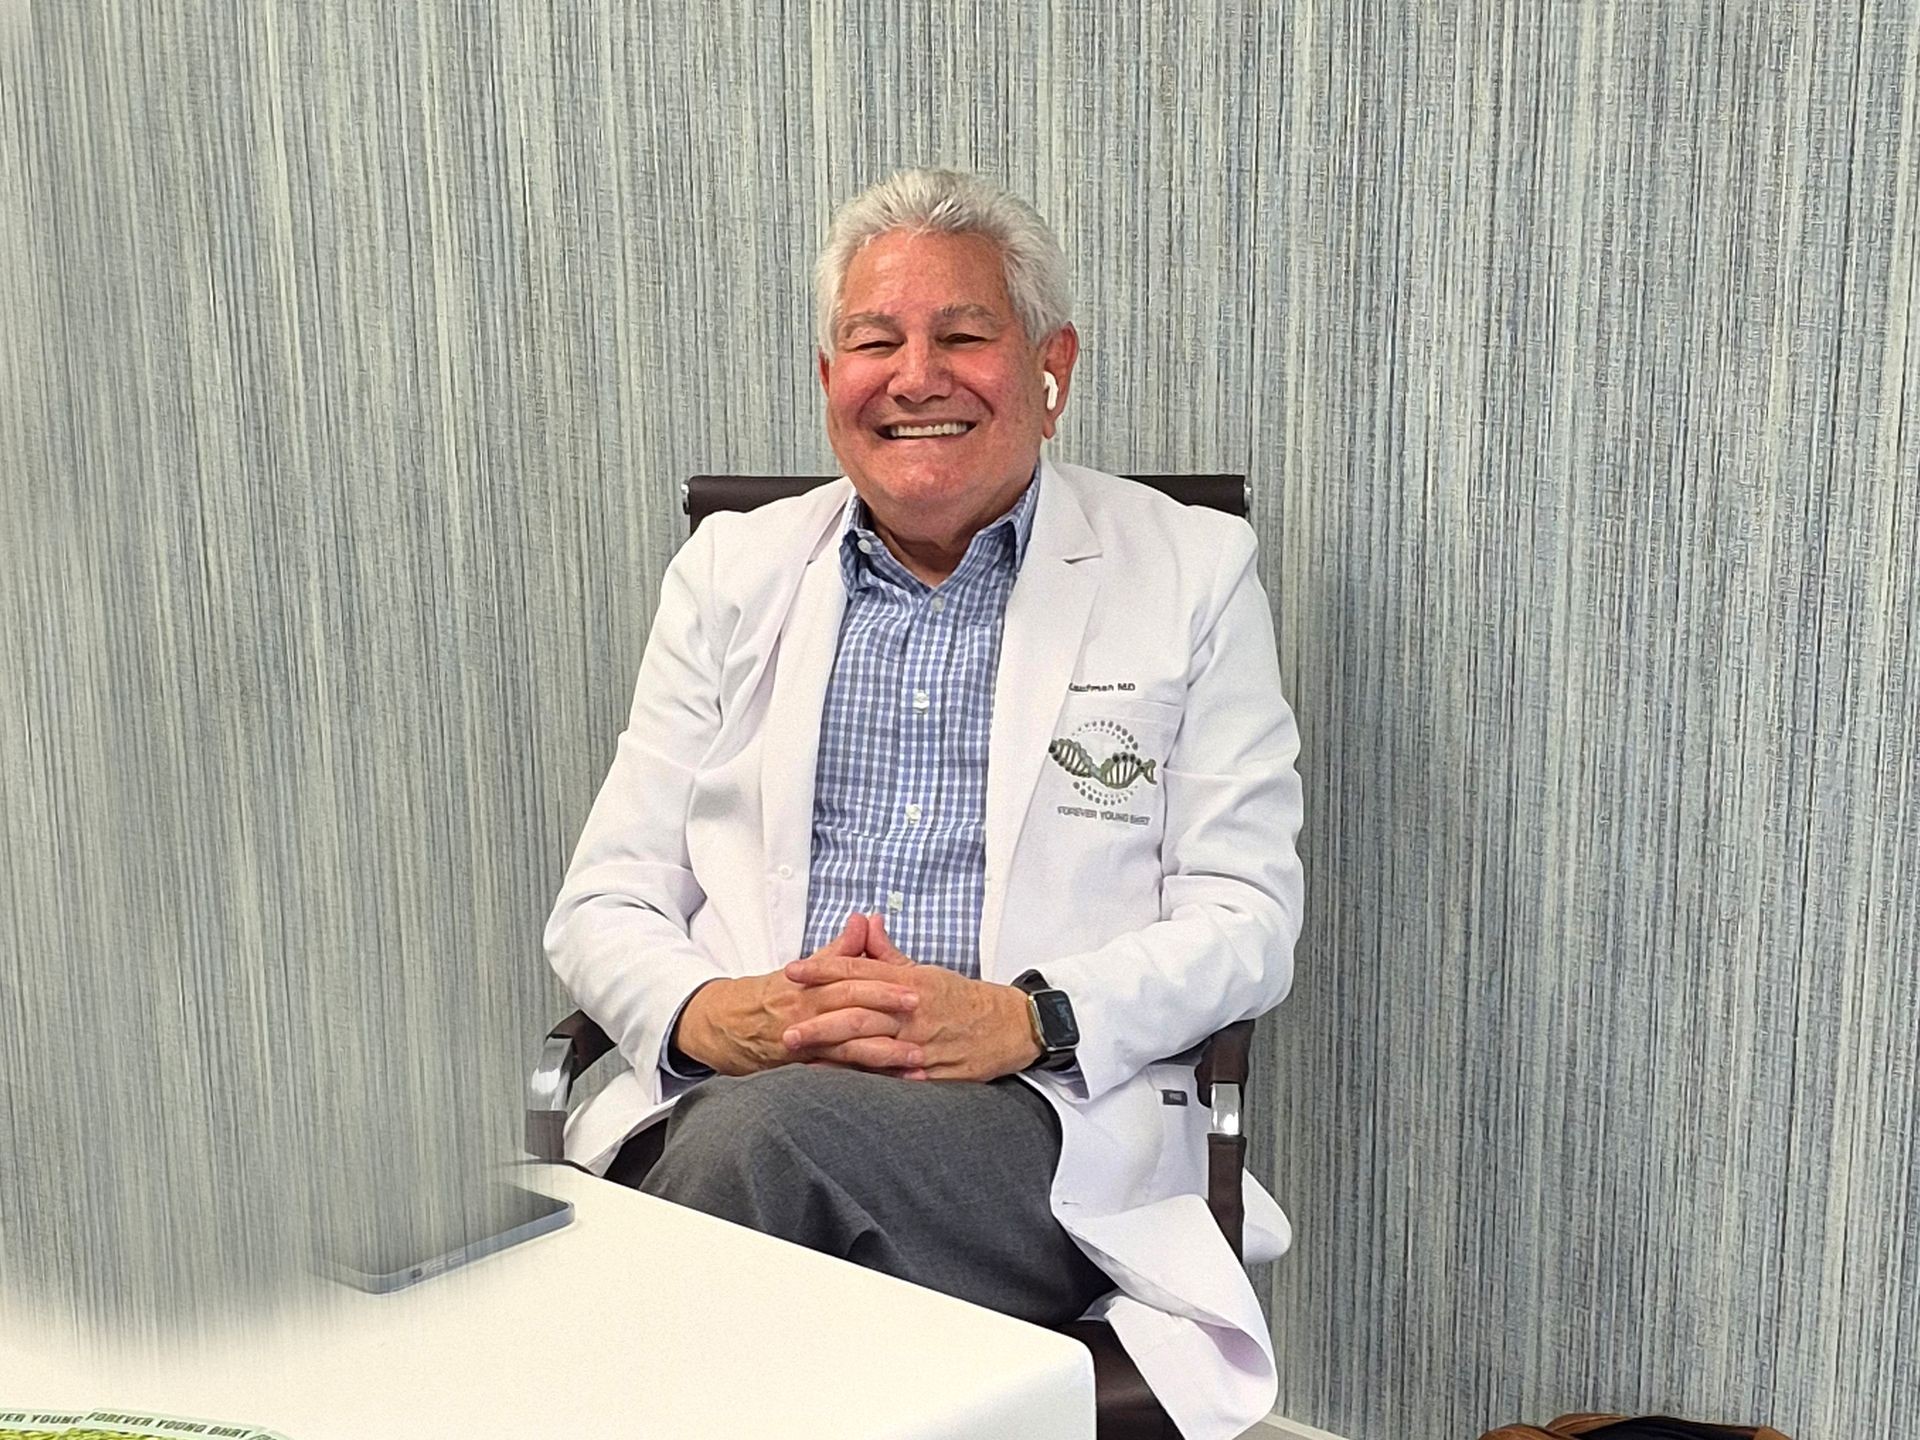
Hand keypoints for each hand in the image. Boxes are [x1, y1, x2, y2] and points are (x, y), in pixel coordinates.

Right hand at [674, 913, 923, 1075]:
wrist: (728, 1025)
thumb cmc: (776, 994)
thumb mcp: (806, 968)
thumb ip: (840, 948)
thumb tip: (865, 919)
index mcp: (810, 985)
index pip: (849, 980)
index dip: (882, 986)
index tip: (915, 989)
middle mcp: (807, 1013)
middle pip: (850, 1013)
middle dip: (888, 1016)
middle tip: (922, 1018)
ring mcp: (805, 1044)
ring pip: (847, 1049)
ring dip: (884, 1056)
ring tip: (916, 1061)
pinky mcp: (802, 1069)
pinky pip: (837, 1076)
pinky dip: (865, 1081)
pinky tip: (892, 1087)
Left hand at [782, 914, 1041, 1081]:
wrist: (1012, 1026)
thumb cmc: (964, 998)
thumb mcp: (927, 971)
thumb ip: (889, 954)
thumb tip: (865, 924)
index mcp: (910, 981)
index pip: (860, 971)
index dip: (823, 969)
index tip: (792, 971)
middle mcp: (913, 1011)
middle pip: (859, 1012)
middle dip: (819, 1021)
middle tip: (785, 1028)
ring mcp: (921, 1044)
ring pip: (872, 1047)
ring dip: (834, 1054)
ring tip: (802, 1059)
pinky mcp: (931, 1073)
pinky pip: (892, 1078)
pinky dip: (864, 1082)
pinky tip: (839, 1087)